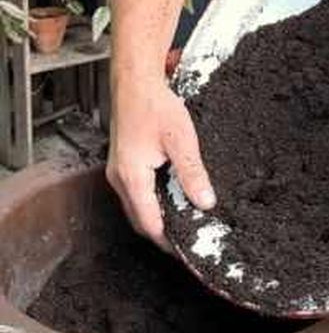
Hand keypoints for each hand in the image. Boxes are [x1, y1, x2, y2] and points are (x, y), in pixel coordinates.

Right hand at [107, 75, 215, 245]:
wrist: (136, 81)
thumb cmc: (155, 105)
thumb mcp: (181, 140)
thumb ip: (192, 173)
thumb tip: (205, 203)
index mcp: (132, 176)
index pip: (149, 224)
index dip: (169, 242)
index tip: (188, 252)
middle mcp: (119, 178)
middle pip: (141, 222)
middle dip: (164, 236)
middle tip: (190, 243)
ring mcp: (118, 172)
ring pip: (138, 210)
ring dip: (158, 221)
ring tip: (185, 226)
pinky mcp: (123, 165)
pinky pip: (137, 196)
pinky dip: (153, 206)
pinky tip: (173, 203)